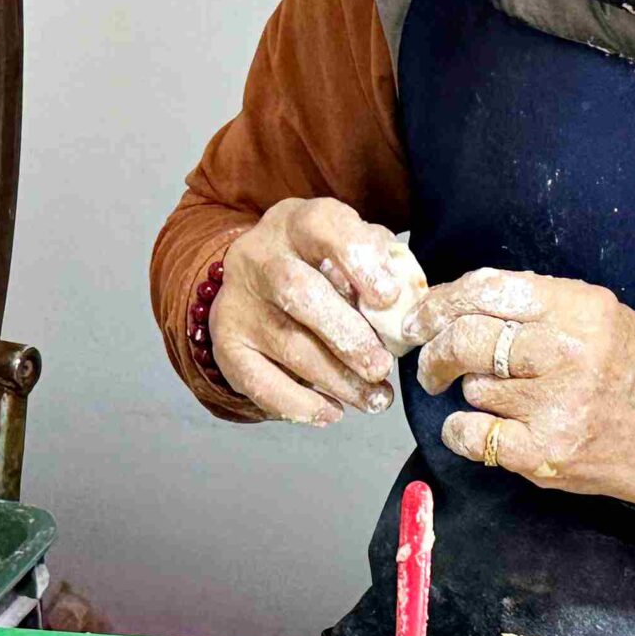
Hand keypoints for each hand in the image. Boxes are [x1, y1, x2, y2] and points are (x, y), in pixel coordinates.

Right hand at [209, 198, 407, 425]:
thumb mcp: (354, 250)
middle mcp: (260, 256)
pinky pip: (257, 381)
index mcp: (298, 223)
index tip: (388, 297)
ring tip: (374, 399)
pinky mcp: (227, 342)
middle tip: (381, 367)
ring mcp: (238, 300)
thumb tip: (407, 309)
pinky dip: (297, 403)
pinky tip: (330, 412)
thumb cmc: (323, 264)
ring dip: (337, 380)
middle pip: (299, 293)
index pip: (324, 228)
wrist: (258, 277)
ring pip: (286, 344)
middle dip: (346, 336)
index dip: (358, 261)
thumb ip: (384, 268)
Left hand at [413, 269, 634, 530]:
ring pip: (473, 386)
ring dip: (473, 391)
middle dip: (436, 349)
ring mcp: (556, 407)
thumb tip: (463, 299)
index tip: (421, 316)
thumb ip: (542, 306)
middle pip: (467, 339)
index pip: (487, 291)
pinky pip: (471, 434)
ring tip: (505, 397)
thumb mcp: (604, 318)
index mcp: (581, 309)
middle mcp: (568, 354)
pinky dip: (463, 430)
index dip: (441, 302)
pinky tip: (479, 427)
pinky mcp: (544, 453)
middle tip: (432, 361)